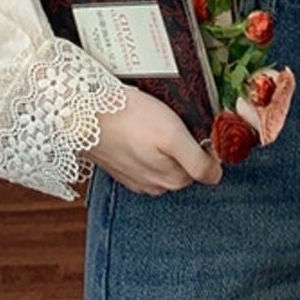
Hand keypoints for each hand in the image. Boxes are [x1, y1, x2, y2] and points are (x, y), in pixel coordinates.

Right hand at [84, 86, 222, 195]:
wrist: (83, 114)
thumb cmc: (129, 120)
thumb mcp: (173, 137)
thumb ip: (197, 161)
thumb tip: (216, 176)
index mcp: (172, 180)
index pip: (205, 168)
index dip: (205, 144)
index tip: (194, 125)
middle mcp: (156, 185)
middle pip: (186, 165)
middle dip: (185, 144)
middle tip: (172, 120)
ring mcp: (137, 178)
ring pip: (165, 161)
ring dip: (165, 144)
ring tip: (152, 123)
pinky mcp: (122, 167)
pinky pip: (145, 157)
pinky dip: (146, 144)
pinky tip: (138, 129)